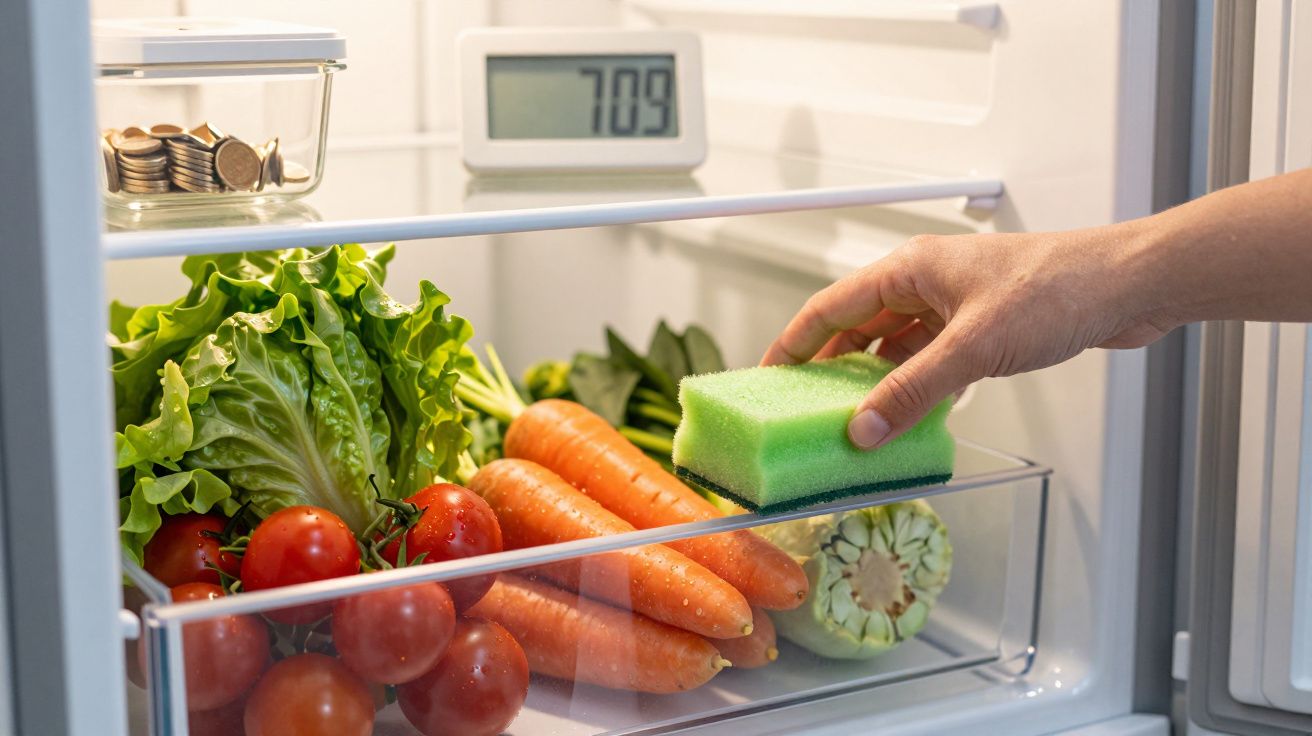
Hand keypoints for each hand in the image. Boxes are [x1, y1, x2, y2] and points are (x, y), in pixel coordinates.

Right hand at [761, 225, 1172, 448]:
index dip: (795, 342)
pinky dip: (917, 385)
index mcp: (912, 268)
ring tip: (854, 420)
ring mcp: (957, 304)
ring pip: (898, 345)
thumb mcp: (973, 348)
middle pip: (860, 327)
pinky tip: (911, 414)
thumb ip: (913, 391)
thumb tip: (864, 428)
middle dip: (833, 368)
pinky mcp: (985, 326)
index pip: (831, 307)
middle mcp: (928, 281)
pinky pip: (932, 358)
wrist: (1131, 284)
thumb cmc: (1059, 287)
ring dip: (878, 381)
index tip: (770, 376)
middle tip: (807, 408)